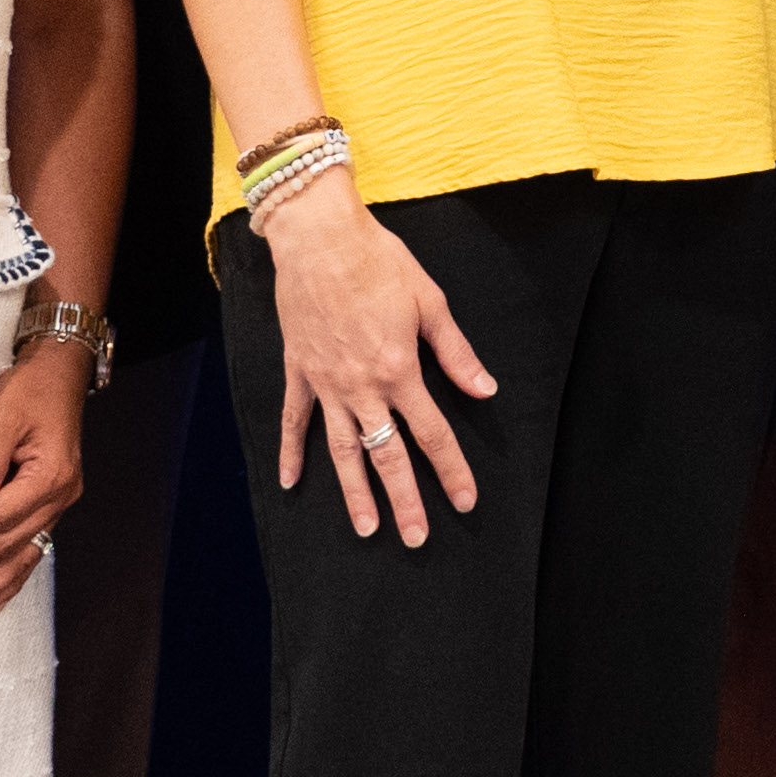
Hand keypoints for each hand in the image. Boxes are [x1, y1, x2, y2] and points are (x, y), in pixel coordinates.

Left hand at [0, 337, 93, 627]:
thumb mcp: (3, 416)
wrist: (60, 373)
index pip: (0, 515)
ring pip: (24, 554)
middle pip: (9, 541)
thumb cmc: (31, 389)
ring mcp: (58, 504)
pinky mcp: (48, 504)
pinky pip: (31, 547)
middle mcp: (60, 496)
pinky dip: (13, 575)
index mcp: (50, 475)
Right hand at [262, 191, 498, 542]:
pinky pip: (295, 420)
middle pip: (388, 455)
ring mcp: (327, 383)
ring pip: (343, 450)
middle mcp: (363, 387)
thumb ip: (456, 353)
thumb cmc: (378, 262)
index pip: (433, 433)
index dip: (452, 470)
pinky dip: (291, 452)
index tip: (464, 501)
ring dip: (354, 492)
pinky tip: (291, 482)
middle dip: (405, 501)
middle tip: (415, 538)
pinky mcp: (299, 371)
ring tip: (366, 528)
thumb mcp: (430, 302)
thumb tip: (485, 389)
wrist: (319, 238)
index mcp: (400, 371)